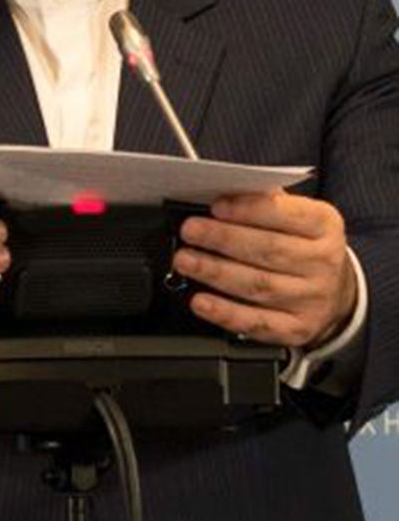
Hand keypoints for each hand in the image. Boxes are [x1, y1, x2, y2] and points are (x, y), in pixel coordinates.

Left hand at [175, 191, 354, 348]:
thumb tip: (224, 192)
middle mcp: (324, 262)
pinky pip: (257, 322)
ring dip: (215, 272)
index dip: (249, 210)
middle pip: (269, 250)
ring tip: (185, 260)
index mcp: (325, 227)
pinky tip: (200, 301)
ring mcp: (313, 298)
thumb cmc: (302, 247)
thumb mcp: (295, 218)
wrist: (335, 293)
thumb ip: (264, 203)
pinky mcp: (297, 328)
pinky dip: (225, 312)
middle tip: (190, 231)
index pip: (288, 215)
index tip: (217, 206)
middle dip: (223, 239)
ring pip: (258, 285)